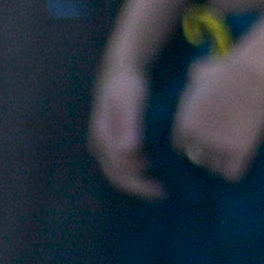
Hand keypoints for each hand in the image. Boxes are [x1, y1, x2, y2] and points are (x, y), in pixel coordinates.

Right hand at [87, 50, 158, 200]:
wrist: (120, 71)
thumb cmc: (126, 85)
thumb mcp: (129, 101)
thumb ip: (129, 124)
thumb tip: (129, 151)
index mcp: (103, 139)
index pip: (118, 170)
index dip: (138, 183)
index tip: (159, 188)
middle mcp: (101, 146)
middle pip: (117, 176)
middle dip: (139, 186)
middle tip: (162, 192)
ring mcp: (106, 144)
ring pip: (120, 171)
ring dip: (138, 179)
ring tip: (160, 182)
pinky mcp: (114, 141)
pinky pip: (124, 162)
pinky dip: (138, 169)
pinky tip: (154, 167)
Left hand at [169, 40, 263, 183]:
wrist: (252, 73)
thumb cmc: (228, 69)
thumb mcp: (202, 72)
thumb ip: (193, 81)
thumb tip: (194, 73)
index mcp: (184, 124)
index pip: (182, 147)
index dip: (195, 144)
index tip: (208, 139)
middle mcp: (197, 139)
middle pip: (198, 159)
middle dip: (209, 154)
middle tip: (224, 145)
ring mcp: (217, 146)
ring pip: (215, 168)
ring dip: (224, 163)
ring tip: (234, 152)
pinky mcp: (239, 151)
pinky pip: (232, 174)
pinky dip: (237, 170)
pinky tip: (242, 159)